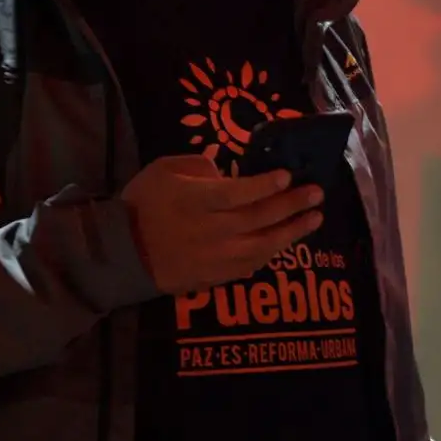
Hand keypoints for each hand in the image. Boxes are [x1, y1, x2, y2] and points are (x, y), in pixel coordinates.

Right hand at [121, 154, 322, 294]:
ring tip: (316, 218)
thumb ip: (197, 165)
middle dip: (293, 203)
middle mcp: (212, 230)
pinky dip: (273, 251)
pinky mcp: (218, 275)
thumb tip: (227, 172)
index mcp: (196, 202)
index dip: (266, 184)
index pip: (239, 193)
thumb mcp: (162, 171)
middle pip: (260, 217)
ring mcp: (217, 257)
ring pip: (265, 244)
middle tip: (317, 193)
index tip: (288, 175)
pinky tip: (287, 240)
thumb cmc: (143, 205)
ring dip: (294, 231)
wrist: (123, 252)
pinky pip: (254, 264)